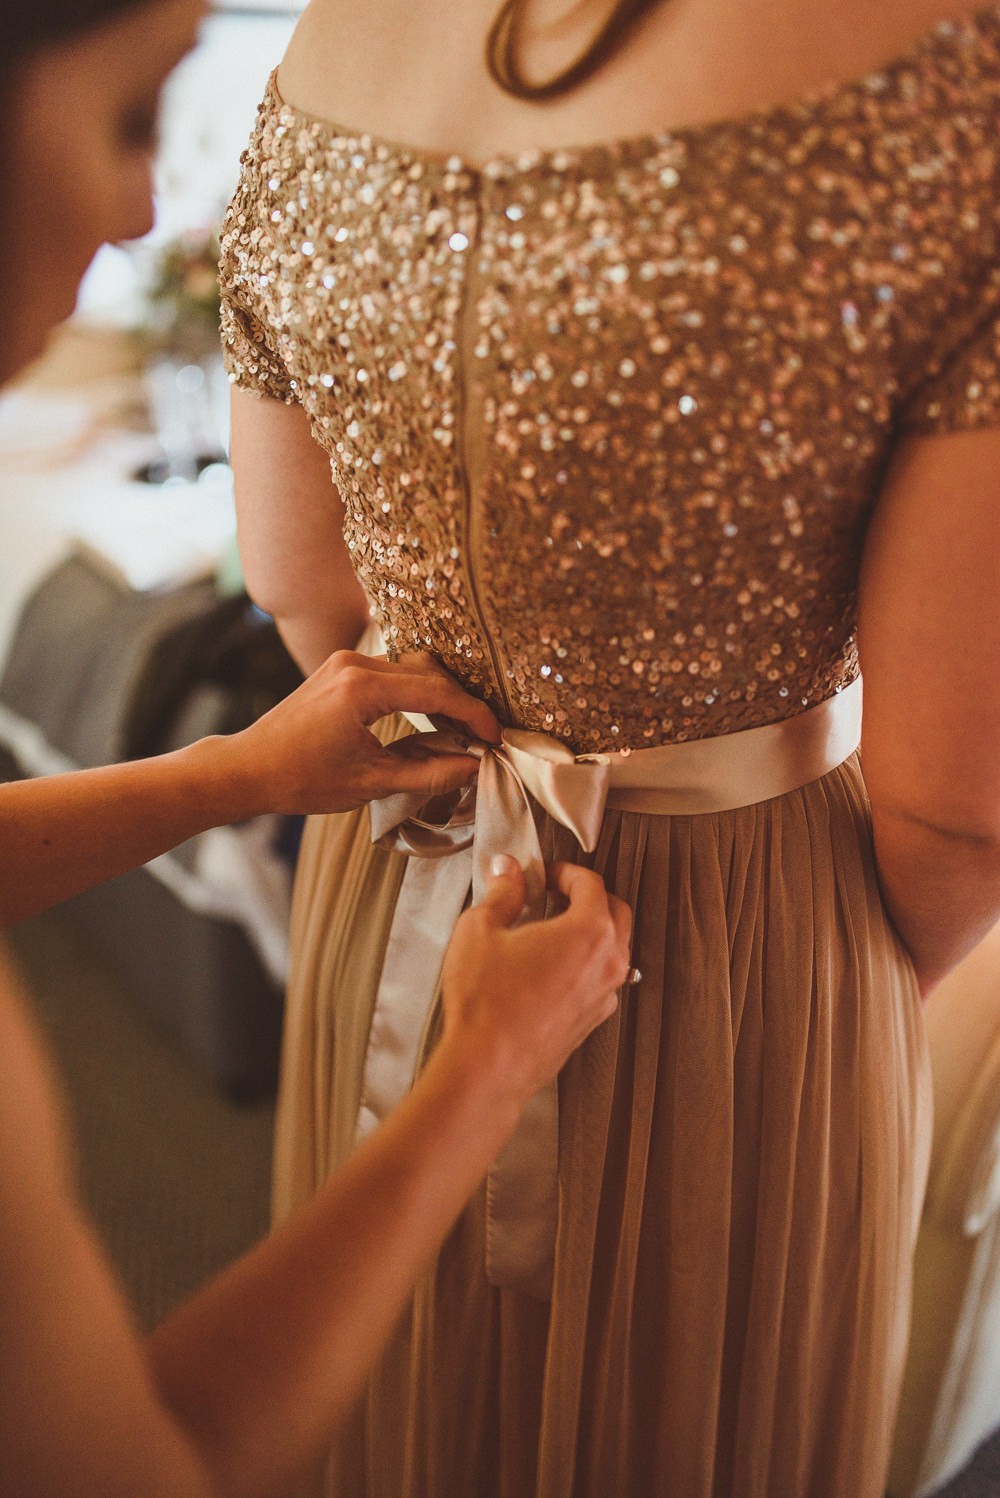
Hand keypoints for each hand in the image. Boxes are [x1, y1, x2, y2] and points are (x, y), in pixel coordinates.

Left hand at [233, 650, 500, 815]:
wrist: (248, 768)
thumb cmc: (301, 779)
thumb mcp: (371, 783)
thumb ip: (429, 774)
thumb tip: (476, 768)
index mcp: (362, 688)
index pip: (438, 691)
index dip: (475, 715)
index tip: (497, 739)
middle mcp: (356, 663)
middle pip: (431, 672)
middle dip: (463, 704)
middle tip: (486, 738)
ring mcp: (347, 662)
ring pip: (416, 669)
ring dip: (443, 697)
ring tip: (465, 734)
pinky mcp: (343, 669)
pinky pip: (395, 673)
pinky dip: (420, 694)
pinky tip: (434, 721)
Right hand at [440, 859, 631, 1105]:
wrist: (488, 1067)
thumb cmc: (487, 1003)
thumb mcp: (481, 930)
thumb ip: (502, 893)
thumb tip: (508, 872)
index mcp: (590, 932)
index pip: (592, 883)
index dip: (565, 872)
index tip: (545, 875)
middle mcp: (608, 963)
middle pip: (615, 912)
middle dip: (586, 897)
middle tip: (553, 895)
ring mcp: (604, 996)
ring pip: (612, 949)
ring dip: (588, 932)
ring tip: (548, 931)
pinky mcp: (592, 1021)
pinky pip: (600, 981)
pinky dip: (583, 965)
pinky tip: (547, 968)